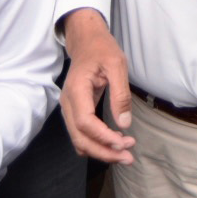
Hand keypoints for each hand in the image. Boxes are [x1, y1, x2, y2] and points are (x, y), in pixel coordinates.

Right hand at [58, 8, 135, 163]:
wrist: (86, 41)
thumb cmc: (102, 49)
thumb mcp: (117, 65)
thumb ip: (120, 94)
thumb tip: (124, 124)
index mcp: (77, 89)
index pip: (85, 123)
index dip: (103, 137)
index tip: (124, 142)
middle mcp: (68, 102)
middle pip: (80, 138)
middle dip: (103, 151)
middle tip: (128, 157)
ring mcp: (69, 108)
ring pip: (79, 140)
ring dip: (100, 151)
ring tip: (125, 154)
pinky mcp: (75, 112)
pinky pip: (81, 135)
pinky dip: (96, 144)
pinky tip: (114, 145)